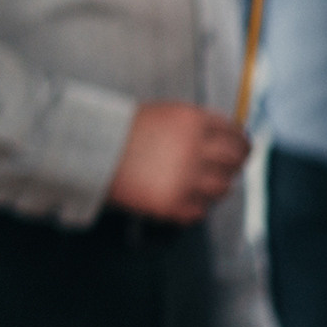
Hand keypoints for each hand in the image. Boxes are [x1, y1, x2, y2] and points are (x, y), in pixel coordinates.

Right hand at [106, 101, 248, 223]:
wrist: (85, 153)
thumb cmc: (117, 132)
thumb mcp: (161, 116)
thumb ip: (193, 127)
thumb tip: (224, 142)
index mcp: (192, 121)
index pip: (235, 133)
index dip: (241, 143)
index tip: (240, 150)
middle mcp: (194, 148)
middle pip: (236, 161)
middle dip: (234, 166)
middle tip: (226, 170)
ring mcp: (186, 178)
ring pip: (223, 188)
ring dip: (214, 188)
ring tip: (196, 185)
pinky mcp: (174, 205)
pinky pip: (200, 211)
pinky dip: (194, 207)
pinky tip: (179, 198)